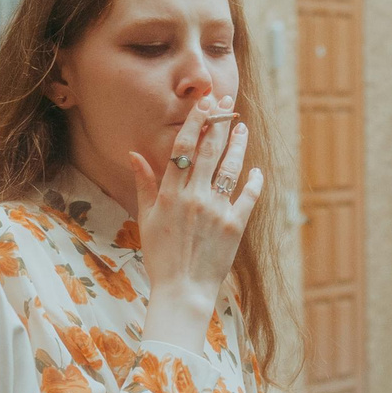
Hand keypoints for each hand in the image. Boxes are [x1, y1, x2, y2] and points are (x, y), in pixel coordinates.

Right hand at [132, 101, 262, 353]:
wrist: (182, 290)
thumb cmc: (160, 256)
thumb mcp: (146, 218)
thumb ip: (144, 184)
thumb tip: (134, 154)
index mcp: (170, 194)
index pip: (183, 147)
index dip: (195, 122)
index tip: (203, 104)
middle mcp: (195, 197)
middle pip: (209, 151)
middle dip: (218, 123)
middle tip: (225, 102)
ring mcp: (217, 210)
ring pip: (230, 168)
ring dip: (237, 145)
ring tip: (241, 127)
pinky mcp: (235, 225)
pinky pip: (249, 196)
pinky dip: (255, 181)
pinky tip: (257, 170)